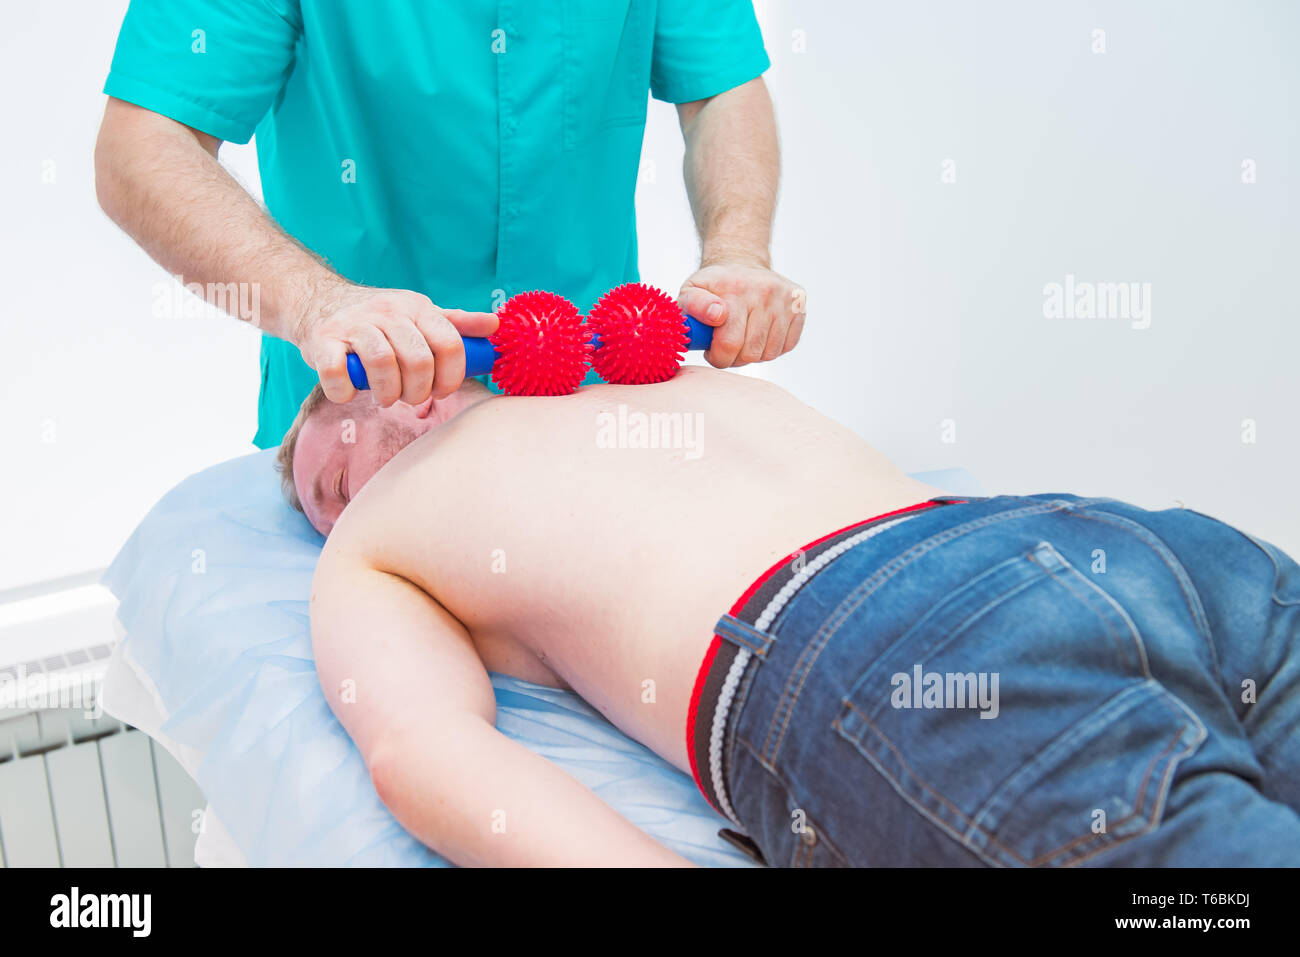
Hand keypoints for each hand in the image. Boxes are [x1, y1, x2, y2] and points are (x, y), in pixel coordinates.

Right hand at [292, 281, 498, 408]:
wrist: (318, 302)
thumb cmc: (378, 320)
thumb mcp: (419, 315)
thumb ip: (456, 323)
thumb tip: (495, 325)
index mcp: (417, 308)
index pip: (449, 345)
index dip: (451, 377)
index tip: (441, 390)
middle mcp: (387, 312)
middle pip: (419, 361)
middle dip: (419, 391)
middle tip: (410, 397)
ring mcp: (353, 324)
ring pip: (382, 365)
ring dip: (387, 394)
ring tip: (385, 397)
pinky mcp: (322, 341)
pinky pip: (338, 373)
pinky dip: (345, 392)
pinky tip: (350, 392)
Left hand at [677, 261, 805, 368]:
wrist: (740, 264)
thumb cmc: (713, 286)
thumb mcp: (691, 291)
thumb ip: (694, 305)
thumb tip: (717, 315)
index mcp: (736, 289)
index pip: (729, 343)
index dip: (717, 357)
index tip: (712, 350)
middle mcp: (765, 291)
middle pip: (750, 353)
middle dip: (734, 358)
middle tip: (726, 345)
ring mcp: (786, 298)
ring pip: (770, 353)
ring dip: (753, 354)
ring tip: (742, 338)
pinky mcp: (799, 305)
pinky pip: (786, 346)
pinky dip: (771, 347)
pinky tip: (760, 334)